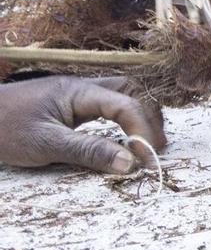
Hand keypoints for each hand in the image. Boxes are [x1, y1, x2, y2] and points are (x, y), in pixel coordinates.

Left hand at [0, 76, 166, 173]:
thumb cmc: (4, 129)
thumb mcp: (47, 144)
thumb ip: (89, 152)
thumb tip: (130, 163)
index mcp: (78, 90)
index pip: (124, 104)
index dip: (142, 131)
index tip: (147, 159)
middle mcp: (81, 87)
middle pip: (130, 91)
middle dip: (148, 117)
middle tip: (156, 149)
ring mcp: (75, 94)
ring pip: (120, 96)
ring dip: (138, 116)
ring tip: (146, 143)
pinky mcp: (69, 105)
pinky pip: (106, 105)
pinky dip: (122, 119)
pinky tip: (123, 136)